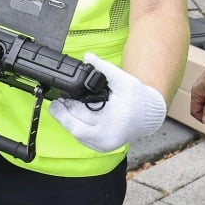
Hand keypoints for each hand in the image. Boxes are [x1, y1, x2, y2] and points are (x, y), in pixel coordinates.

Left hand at [49, 54, 166, 152]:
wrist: (148, 115)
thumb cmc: (137, 98)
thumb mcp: (123, 80)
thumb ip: (104, 68)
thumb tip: (87, 57)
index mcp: (112, 121)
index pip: (80, 117)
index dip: (65, 108)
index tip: (58, 98)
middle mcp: (107, 137)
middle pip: (75, 127)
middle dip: (63, 114)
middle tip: (56, 102)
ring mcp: (104, 145)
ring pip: (77, 135)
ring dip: (67, 122)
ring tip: (61, 108)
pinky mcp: (102, 147)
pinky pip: (84, 139)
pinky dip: (76, 128)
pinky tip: (72, 117)